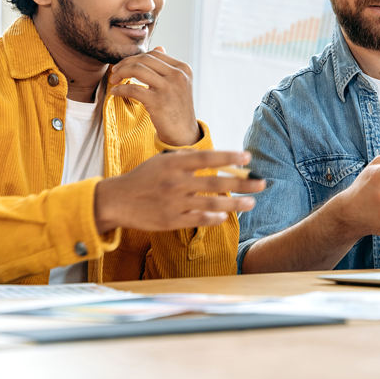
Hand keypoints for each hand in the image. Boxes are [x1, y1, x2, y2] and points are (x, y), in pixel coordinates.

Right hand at [93, 150, 265, 233]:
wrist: (117, 200)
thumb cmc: (144, 178)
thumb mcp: (162, 161)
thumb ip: (186, 159)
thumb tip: (215, 159)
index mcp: (174, 164)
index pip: (207, 158)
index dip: (229, 156)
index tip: (248, 156)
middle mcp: (176, 183)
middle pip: (216, 183)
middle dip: (242, 183)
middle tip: (262, 183)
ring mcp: (175, 203)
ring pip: (212, 205)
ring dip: (235, 204)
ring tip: (251, 203)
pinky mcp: (172, 221)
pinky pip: (199, 220)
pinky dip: (215, 219)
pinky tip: (226, 216)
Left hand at [110, 47, 200, 146]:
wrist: (184, 134)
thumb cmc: (178, 109)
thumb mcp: (179, 84)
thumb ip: (168, 67)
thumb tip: (159, 47)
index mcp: (183, 69)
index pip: (155, 54)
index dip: (136, 57)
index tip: (125, 65)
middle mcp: (178, 75)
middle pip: (144, 59)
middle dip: (125, 63)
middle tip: (115, 71)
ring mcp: (169, 88)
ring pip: (137, 69)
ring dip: (121, 73)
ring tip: (114, 80)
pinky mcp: (158, 102)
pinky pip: (133, 88)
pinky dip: (121, 89)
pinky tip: (116, 92)